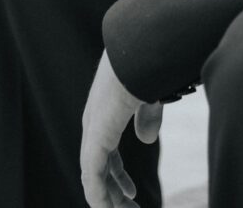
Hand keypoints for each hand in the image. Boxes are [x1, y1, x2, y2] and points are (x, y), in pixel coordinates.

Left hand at [80, 51, 162, 206]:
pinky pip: (92, 177)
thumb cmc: (147, 63)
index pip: (105, 152)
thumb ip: (147, 115)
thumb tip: (146, 139)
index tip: (131, 192)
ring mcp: (93, 131)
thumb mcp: (150, 93)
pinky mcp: (96, 139)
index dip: (117, 176)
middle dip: (114, 193)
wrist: (139, 49)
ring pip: (93, 177)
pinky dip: (99, 197)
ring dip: (108, 200)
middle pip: (99, 168)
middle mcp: (95, 122)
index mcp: (105, 110)